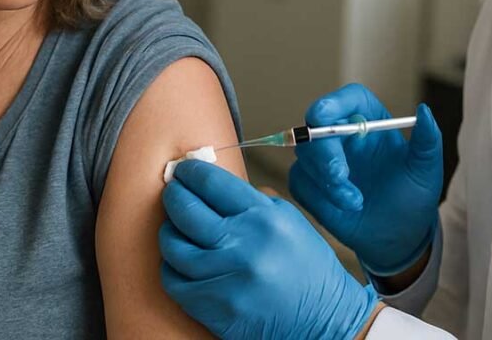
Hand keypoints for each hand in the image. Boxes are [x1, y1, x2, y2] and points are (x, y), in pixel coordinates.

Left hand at [159, 160, 376, 338]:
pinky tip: (181, 260)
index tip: (184, 170)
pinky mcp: (214, 308)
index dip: (191, 172)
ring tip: (175, 228)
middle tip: (173, 191)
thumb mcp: (288, 220)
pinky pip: (174, 281)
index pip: (213, 184)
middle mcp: (244, 246)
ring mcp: (226, 280)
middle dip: (174, 195)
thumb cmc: (306, 267)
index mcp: (264, 218)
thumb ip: (248, 201)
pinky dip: (171, 267)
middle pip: (186, 211)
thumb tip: (207, 184)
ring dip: (169, 233)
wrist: (323, 321)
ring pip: (174, 247)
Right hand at [289, 84, 442, 276]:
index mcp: (370, 122)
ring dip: (328, 181)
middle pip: (317, 125)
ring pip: (306, 154)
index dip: (333, 102)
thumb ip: (427, 141)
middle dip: (325, 151)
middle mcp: (343, 135)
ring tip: (354, 202)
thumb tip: (425, 110)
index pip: (349, 99)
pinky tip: (342, 207)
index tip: (324, 116)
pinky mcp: (310, 183)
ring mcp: (323, 159)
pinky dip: (317, 195)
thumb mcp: (425, 171)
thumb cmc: (413, 199)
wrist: (398, 237)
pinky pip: (299, 180)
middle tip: (340, 175)